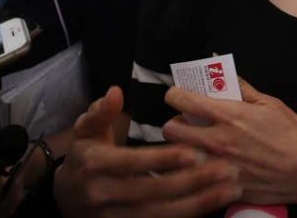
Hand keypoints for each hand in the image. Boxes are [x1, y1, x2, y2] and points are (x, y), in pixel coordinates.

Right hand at [55, 86, 240, 217]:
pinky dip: (190, 214)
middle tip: (225, 168)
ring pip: (162, 213)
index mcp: (95, 165)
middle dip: (192, 182)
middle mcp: (105, 194)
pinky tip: (214, 203)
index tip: (194, 151)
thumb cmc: (84, 156)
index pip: (132, 163)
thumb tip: (116, 92)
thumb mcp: (85, 130)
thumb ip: (101, 111)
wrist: (66, 197)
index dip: (163, 159)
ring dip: (199, 202)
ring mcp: (116, 216)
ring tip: (230, 188)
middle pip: (153, 191)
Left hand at [163, 79, 296, 204]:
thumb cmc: (291, 134)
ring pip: (179, 157)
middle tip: (187, 123)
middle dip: (175, 123)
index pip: (182, 100)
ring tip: (197, 147)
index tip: (179, 96)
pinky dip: (198, 171)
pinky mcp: (221, 187)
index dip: (176, 94)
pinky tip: (210, 167)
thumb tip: (225, 76)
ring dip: (184, 149)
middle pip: (171, 130)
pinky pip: (197, 178)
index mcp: (228, 115)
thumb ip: (242, 89)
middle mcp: (216, 141)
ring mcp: (217, 167)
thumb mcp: (270, 103)